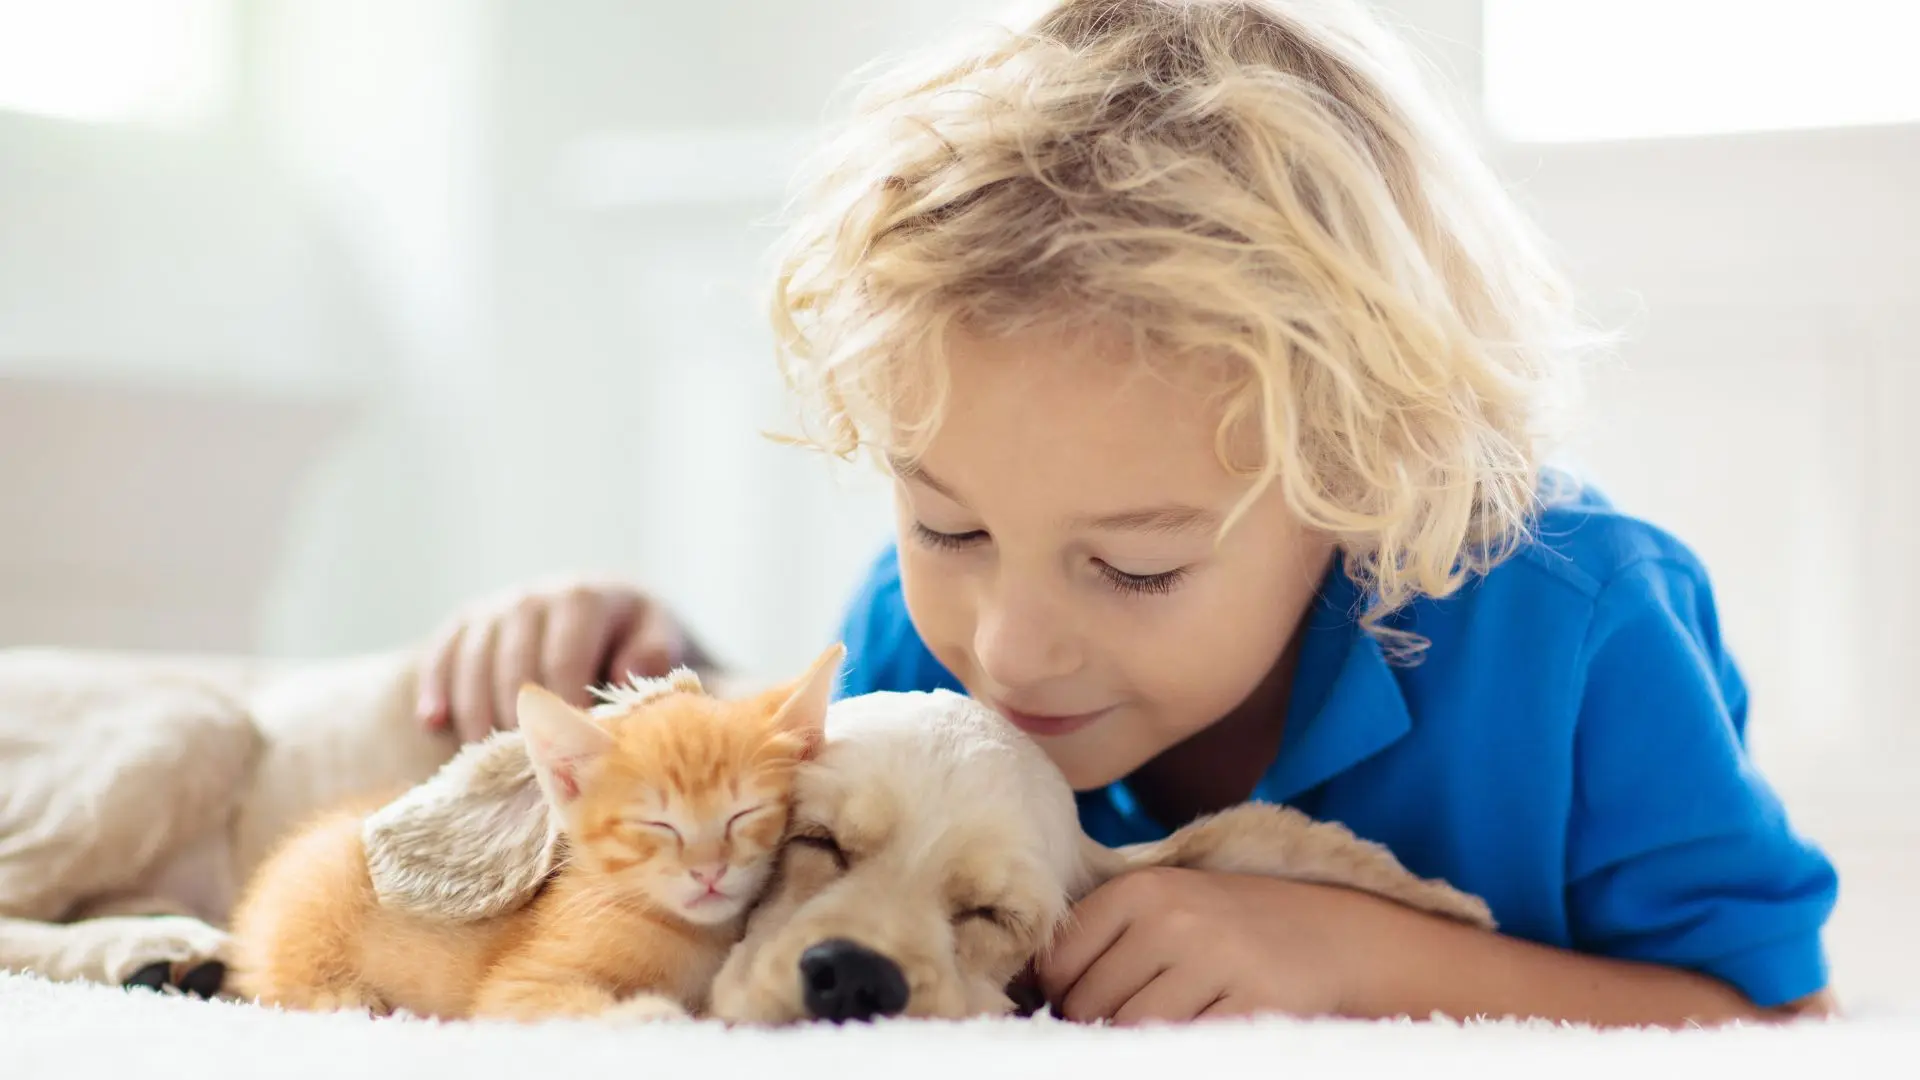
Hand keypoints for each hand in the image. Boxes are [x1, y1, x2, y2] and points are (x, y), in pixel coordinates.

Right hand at [415, 580, 706, 742]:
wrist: (605, 609)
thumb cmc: (635, 638)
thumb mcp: (656, 638)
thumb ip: (652, 655)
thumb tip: (628, 676)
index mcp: (584, 598)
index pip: (562, 661)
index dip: (562, 709)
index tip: (567, 752)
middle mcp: (533, 596)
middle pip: (512, 666)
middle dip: (516, 719)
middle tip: (523, 767)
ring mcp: (496, 607)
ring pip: (473, 663)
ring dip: (475, 714)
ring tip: (482, 758)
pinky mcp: (467, 620)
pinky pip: (441, 652)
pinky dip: (435, 687)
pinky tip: (433, 722)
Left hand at [1036, 867, 1386, 1025]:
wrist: (1334, 934)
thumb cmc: (1231, 926)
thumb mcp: (1166, 906)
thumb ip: (1102, 937)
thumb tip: (1031, 990)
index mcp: (1141, 889)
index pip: (1058, 964)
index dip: (1064, 994)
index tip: (1090, 997)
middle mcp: (1173, 919)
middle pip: (1090, 1005)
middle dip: (1102, 1022)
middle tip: (1141, 1010)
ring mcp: (1216, 961)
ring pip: (1133, 1032)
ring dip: (1143, 1038)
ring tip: (1174, 1018)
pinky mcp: (1255, 1004)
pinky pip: (1187, 1047)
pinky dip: (1186, 1048)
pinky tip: (1204, 1028)